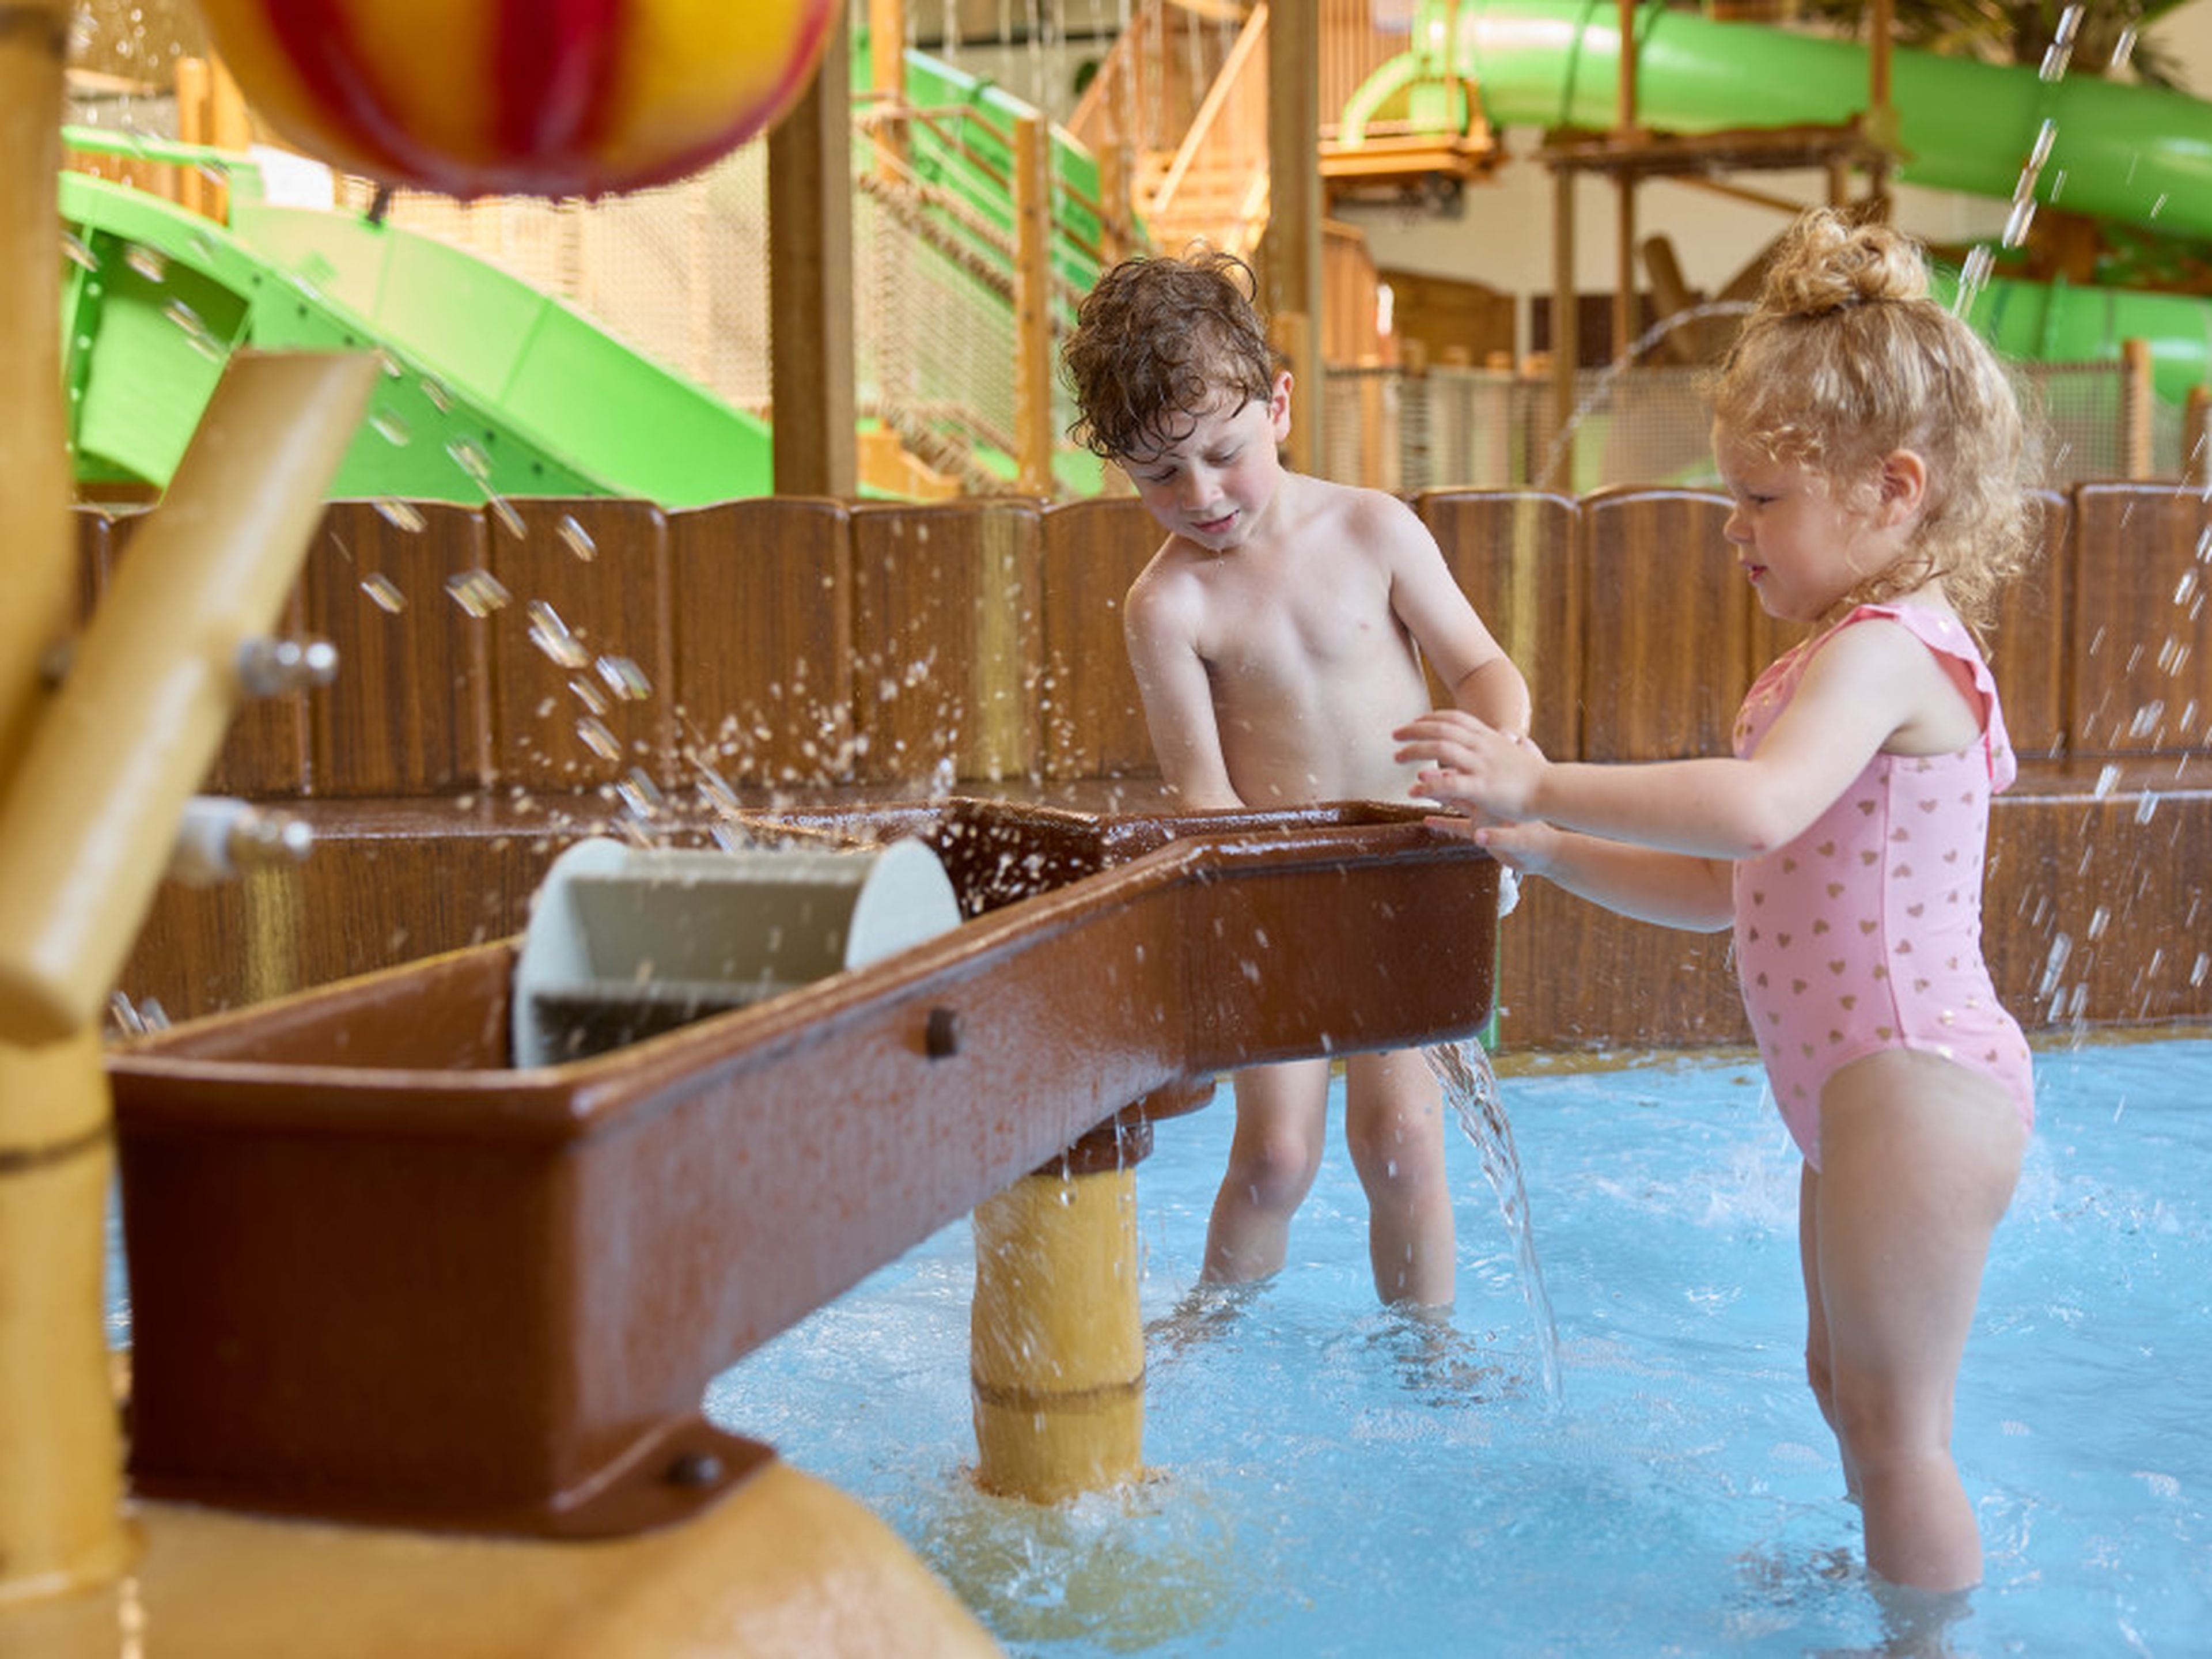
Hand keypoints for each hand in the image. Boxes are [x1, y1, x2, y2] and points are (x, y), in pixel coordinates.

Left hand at [1393, 710, 1545, 823]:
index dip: (1432, 718)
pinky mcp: (1481, 787)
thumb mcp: (1518, 754)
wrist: (1554, 791)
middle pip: (1441, 729)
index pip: (1455, 719)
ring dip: (1414, 751)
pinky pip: (1449, 784)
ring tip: (1396, 758)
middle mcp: (1482, 746)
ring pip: (1440, 750)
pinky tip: (1413, 790)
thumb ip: (1507, 745)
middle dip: (1414, 730)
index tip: (1415, 721)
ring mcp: (1480, 765)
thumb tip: (1507, 736)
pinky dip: (1428, 785)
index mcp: (1489, 738)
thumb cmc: (1537, 776)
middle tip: (1395, 735)